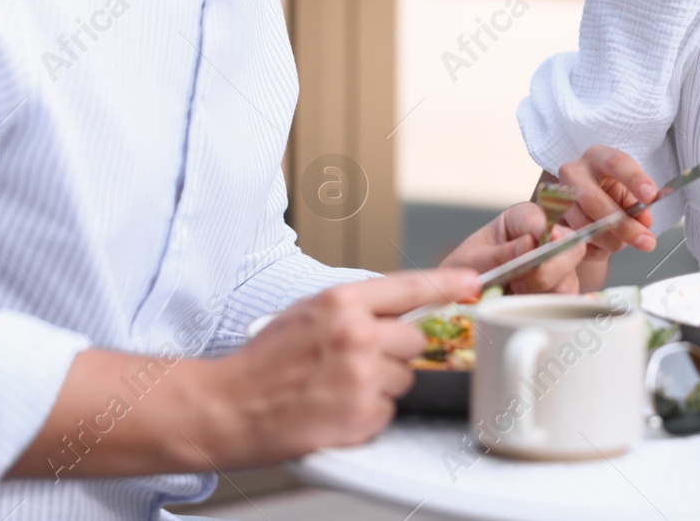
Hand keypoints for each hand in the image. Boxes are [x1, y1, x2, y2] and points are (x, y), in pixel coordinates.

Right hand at [204, 269, 478, 462]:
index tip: (472, 283)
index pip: (410, 286)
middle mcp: (357, 335)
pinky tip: (337, 408)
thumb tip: (395, 308)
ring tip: (340, 386)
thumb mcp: (307, 312)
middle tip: (357, 360)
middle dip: (395, 351)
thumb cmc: (263, 362)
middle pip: (414, 339)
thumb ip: (354, 306)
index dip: (447, 285)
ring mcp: (362, 377)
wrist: (228, 407)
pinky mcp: (362, 415)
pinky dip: (369, 412)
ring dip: (382, 384)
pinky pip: (389, 410)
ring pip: (405, 377)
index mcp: (341, 302)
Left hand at [441, 202, 587, 293]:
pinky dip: (548, 308)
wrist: (461, 301)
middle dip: (546, 269)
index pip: (541, 217)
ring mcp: (557, 267)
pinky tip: (526, 307)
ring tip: (515, 295)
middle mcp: (545, 240)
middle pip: (569, 246)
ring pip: (569, 277)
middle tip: (518, 282)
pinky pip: (567, 302)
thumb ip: (500, 254)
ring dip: (543, 291)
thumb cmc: (465, 273)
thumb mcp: (472, 261)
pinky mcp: (560, 293)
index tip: (533, 244)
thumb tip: (531, 243)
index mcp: (521, 220)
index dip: (541, 229)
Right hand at [553, 146, 659, 284]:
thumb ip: (640, 206)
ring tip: (624, 244)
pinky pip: (574, 241)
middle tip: (646, 242)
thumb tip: (643, 222)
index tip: (650, 196)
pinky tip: (603, 246)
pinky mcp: (550, 220)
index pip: (616, 163)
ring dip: (609, 241)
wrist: (587, 202)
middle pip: (593, 200)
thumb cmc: (612, 193)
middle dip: (623, 225)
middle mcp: (573, 172)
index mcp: (598, 157)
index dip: (634, 179)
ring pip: (582, 225)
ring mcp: (557, 197)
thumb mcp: (631, 193)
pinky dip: (594, 249)